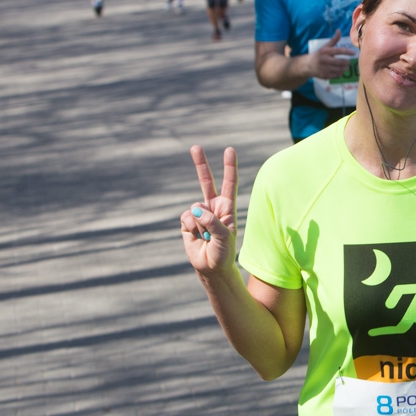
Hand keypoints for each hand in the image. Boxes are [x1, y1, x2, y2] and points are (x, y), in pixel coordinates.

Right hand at [180, 145, 237, 277]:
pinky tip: (197, 237)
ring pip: (195, 207)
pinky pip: (186, 217)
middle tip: (195, 147)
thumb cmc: (224, 252)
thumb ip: (212, 221)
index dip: (229, 167)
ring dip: (200, 224)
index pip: (229, 184)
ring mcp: (199, 213)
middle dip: (200, 164)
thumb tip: (195, 210)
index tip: (229, 150)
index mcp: (227, 207)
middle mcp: (213, 207)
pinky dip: (191, 228)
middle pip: (206, 182)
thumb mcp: (224, 237)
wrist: (211, 268)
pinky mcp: (187, 222)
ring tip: (206, 237)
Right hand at [309, 29, 355, 79]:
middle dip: (347, 62)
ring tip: (346, 66)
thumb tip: (339, 30)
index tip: (354, 53)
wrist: (308, 65)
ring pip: (340, 70)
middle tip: (349, 62)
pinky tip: (341, 71)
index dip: (347, 52)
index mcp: (325, 51)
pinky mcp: (325, 76)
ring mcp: (325, 69)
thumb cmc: (319, 54)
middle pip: (340, 62)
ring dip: (345, 68)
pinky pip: (337, 75)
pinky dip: (341, 73)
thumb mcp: (325, 46)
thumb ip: (334, 40)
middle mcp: (325, 60)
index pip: (338, 51)